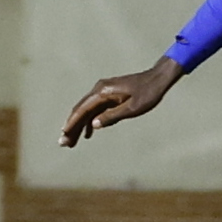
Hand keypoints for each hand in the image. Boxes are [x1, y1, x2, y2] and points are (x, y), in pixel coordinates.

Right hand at [61, 57, 183, 146]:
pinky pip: (95, 109)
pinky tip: (88, 133)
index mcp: (103, 92)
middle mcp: (99, 90)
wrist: (158, 78)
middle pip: (81, 111)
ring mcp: (103, 92)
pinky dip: (91, 120)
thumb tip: (94, 125)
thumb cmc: (148, 93)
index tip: (63, 135)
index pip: (82, 109)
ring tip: (72, 142)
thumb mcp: (132, 108)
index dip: (72, 123)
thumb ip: (112, 116)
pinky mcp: (109, 95)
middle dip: (72, 127)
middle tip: (63, 144)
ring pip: (87, 111)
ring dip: (79, 126)